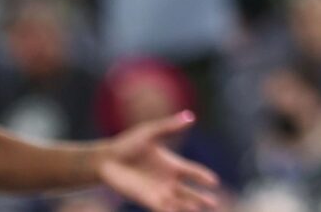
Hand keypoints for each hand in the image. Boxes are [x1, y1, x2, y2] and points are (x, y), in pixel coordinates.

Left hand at [98, 112, 219, 211]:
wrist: (106, 160)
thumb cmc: (127, 144)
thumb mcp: (151, 132)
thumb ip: (170, 127)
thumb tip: (190, 117)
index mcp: (172, 164)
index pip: (193, 172)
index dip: (203, 176)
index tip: (214, 182)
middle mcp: (168, 180)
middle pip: (189, 192)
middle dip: (201, 198)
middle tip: (214, 203)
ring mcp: (157, 192)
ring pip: (177, 202)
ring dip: (187, 206)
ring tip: (198, 209)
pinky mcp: (145, 200)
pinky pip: (161, 209)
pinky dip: (170, 211)